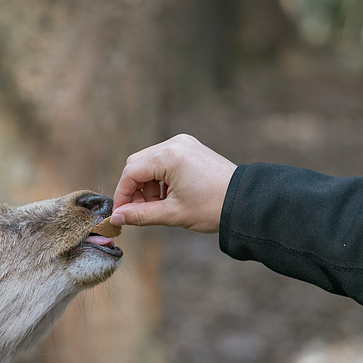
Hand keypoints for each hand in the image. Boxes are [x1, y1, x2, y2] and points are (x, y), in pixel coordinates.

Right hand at [110, 134, 236, 233]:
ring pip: (149, 163)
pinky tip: (169, 196)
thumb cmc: (212, 207)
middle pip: (137, 164)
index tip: (120, 214)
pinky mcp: (190, 148)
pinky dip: (160, 179)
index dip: (122, 195)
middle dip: (135, 190)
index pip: (130, 173)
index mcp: (169, 156)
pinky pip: (164, 161)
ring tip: (159, 206)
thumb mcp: (172, 214)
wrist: (246, 201)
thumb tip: (117, 218)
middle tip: (139, 212)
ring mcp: (183, 143)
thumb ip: (140, 215)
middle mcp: (174, 144)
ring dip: (147, 186)